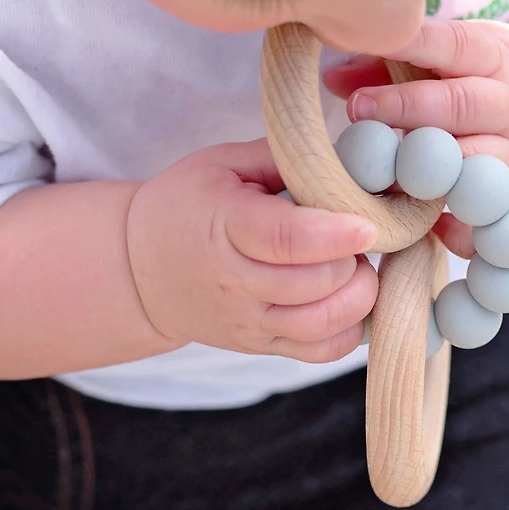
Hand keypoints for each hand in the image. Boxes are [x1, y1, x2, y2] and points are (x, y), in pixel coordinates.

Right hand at [126, 139, 378, 361]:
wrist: (140, 269)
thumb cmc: (187, 204)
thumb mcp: (222, 163)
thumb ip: (283, 157)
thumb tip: (347, 159)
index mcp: (226, 226)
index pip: (286, 239)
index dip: (335, 234)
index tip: (367, 224)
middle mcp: (236, 282)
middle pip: (317, 282)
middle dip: (352, 258)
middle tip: (355, 235)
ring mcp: (249, 322)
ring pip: (324, 323)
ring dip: (358, 294)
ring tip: (352, 266)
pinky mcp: (260, 346)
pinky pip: (321, 352)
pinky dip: (351, 329)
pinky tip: (349, 299)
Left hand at [323, 18, 508, 255]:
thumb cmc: (490, 80)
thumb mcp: (458, 57)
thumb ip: (393, 63)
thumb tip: (332, 78)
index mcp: (496, 55)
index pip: (453, 43)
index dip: (409, 42)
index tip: (363, 38)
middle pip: (460, 105)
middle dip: (406, 106)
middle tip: (357, 108)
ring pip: (470, 163)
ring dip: (423, 170)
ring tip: (379, 171)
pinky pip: (485, 218)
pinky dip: (457, 227)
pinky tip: (424, 225)